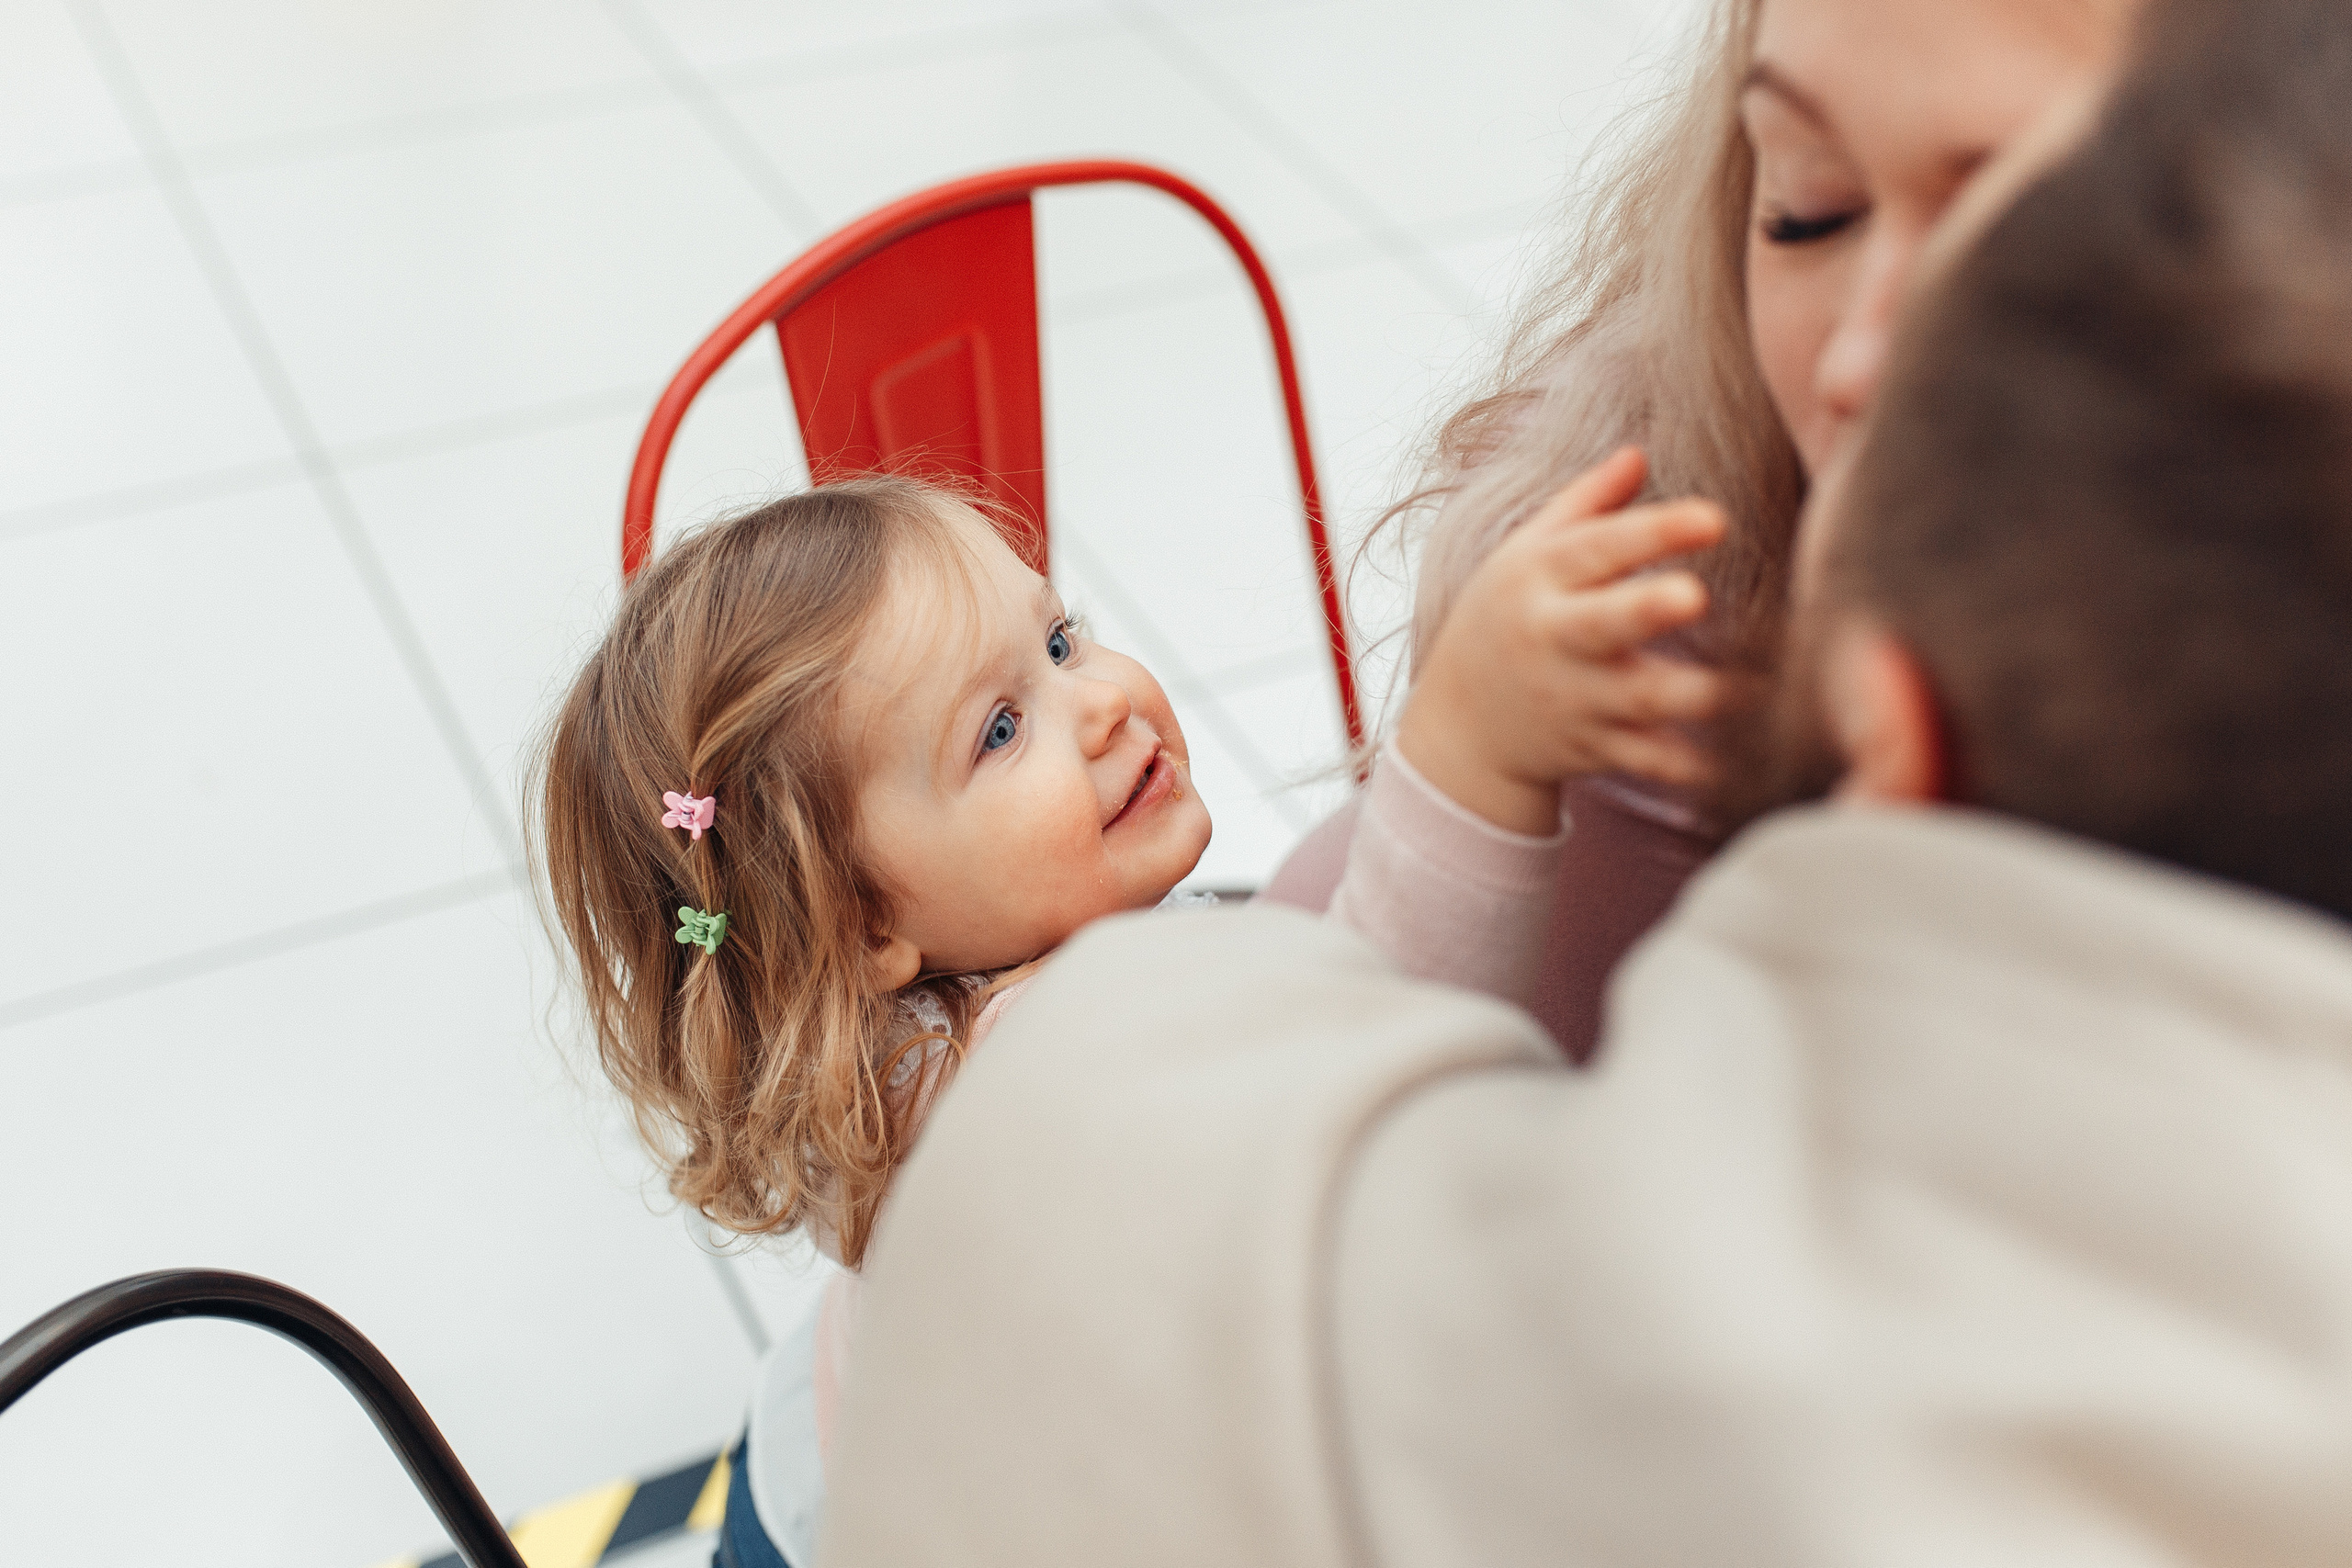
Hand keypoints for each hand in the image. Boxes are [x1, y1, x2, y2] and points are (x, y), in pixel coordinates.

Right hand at [1396, 448, 1727, 835]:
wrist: (1462, 727)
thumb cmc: (1507, 620)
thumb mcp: (1525, 554)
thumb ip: (1586, 503)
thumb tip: (1639, 453)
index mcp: (1539, 580)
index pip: (1597, 547)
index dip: (1654, 531)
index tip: (1713, 518)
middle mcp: (1555, 639)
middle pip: (1604, 623)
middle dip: (1647, 610)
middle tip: (1696, 597)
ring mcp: (1576, 699)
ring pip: (1641, 699)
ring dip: (1701, 695)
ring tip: (1759, 685)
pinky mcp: (1595, 749)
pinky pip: (1648, 762)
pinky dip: (1690, 767)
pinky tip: (1735, 762)